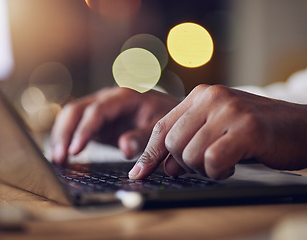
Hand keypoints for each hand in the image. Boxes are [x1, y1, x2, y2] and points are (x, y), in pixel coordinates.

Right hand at [51, 87, 179, 164]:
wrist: (170, 114)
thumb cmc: (167, 118)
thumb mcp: (160, 128)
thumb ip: (144, 137)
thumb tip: (124, 147)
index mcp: (124, 97)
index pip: (97, 111)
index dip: (84, 130)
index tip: (75, 151)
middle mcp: (108, 99)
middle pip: (76, 110)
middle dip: (65, 133)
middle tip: (59, 158)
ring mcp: (100, 108)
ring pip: (71, 116)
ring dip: (61, 136)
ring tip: (57, 160)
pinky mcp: (97, 121)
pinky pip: (76, 126)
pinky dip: (66, 139)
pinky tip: (61, 155)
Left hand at [129, 84, 306, 179]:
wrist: (300, 126)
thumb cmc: (254, 131)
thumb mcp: (215, 131)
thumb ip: (189, 142)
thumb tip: (164, 166)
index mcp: (200, 95)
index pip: (162, 127)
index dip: (149, 153)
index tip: (139, 172)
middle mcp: (211, 97)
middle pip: (172, 143)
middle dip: (183, 163)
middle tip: (204, 164)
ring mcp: (229, 110)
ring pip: (189, 153)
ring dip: (203, 168)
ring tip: (222, 162)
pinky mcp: (246, 128)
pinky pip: (212, 160)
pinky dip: (218, 171)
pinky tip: (231, 166)